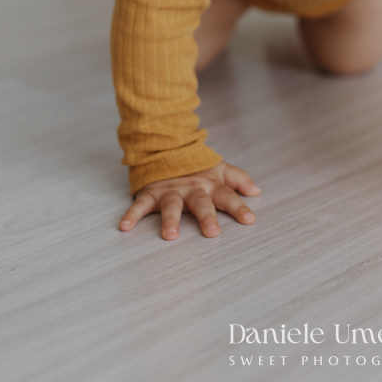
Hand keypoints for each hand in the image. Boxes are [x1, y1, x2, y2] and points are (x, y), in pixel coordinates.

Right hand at [118, 162, 260, 239]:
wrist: (166, 146)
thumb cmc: (196, 166)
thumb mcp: (219, 169)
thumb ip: (238, 179)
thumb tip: (257, 191)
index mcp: (209, 184)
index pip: (227, 196)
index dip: (238, 207)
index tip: (249, 220)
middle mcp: (191, 189)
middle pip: (200, 203)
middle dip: (206, 217)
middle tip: (212, 233)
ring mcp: (170, 191)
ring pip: (171, 205)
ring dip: (170, 220)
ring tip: (170, 236)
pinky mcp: (151, 193)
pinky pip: (140, 205)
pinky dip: (132, 215)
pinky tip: (125, 227)